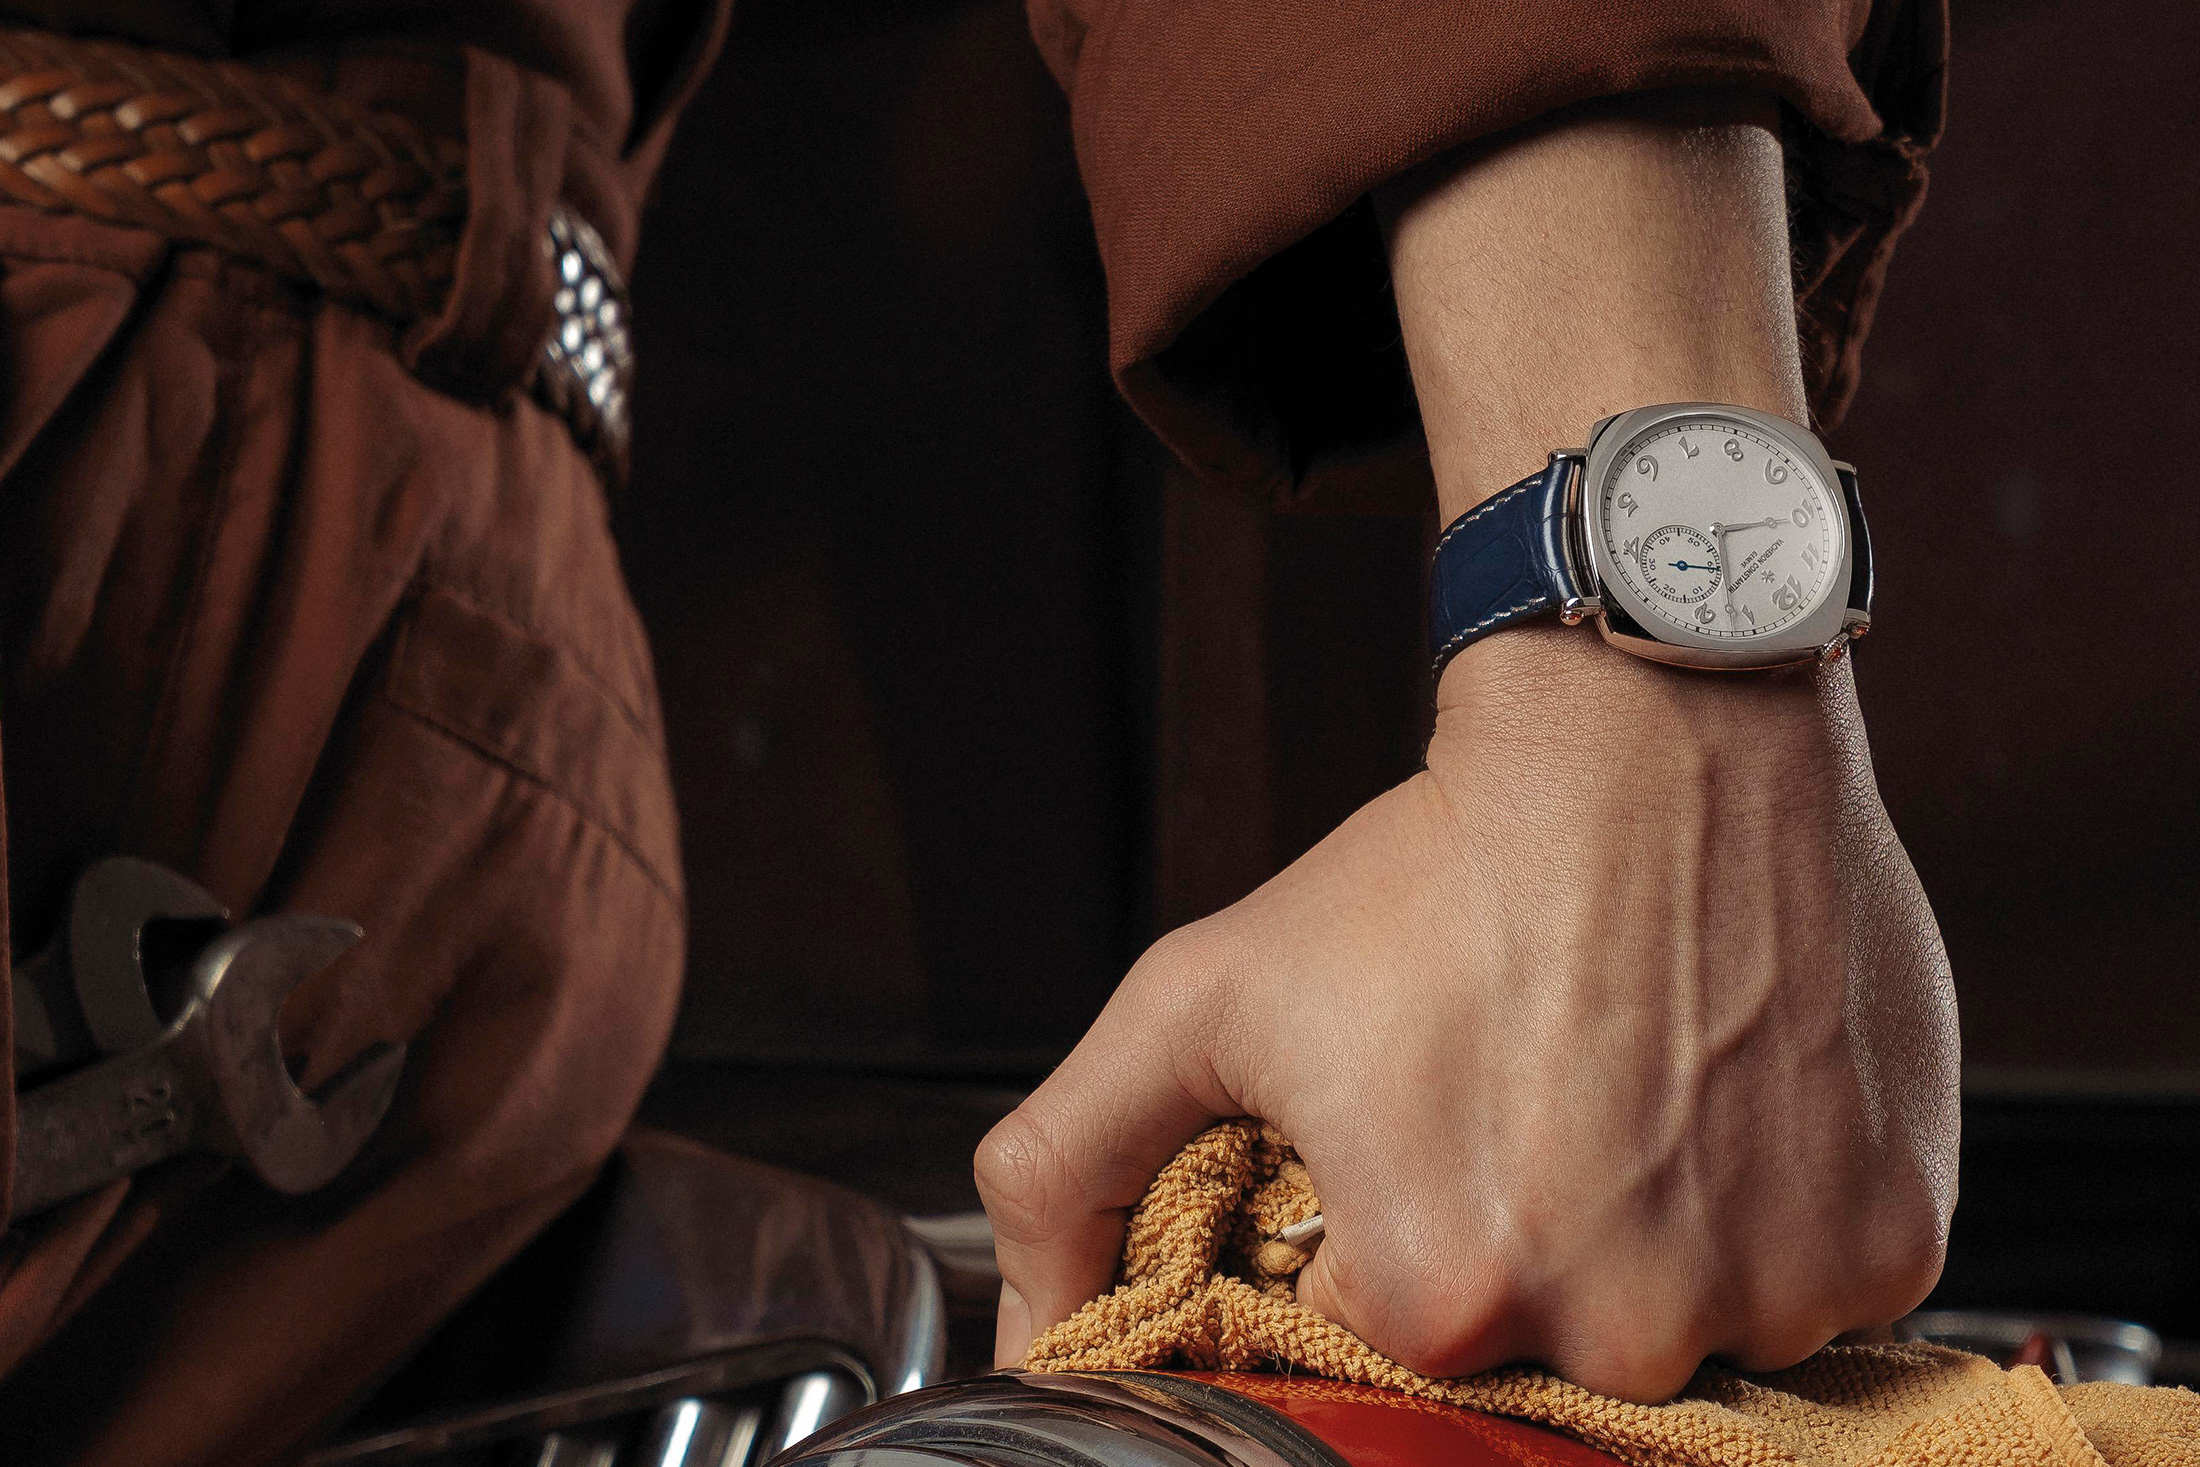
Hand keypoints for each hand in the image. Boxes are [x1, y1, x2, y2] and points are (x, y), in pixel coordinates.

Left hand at [976, 627, 1958, 1399]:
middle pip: (1541, 1352)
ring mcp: (1773, 1290)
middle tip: (1523, 1105)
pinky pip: (1812, 1290)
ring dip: (1650, 1240)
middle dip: (1518, 1249)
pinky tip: (1716, 1100)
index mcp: (1441, 1289)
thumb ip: (1068, 1166)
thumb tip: (1026, 1333)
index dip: (1390, 1241)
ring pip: (1683, 1332)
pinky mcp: (1887, 1241)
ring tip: (1624, 1093)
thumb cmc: (1432, 865)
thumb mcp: (1203, 996)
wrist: (1647, 735)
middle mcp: (1623, 1321)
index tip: (1421, 1142)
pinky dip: (1766, 1215)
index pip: (1391, 1346)